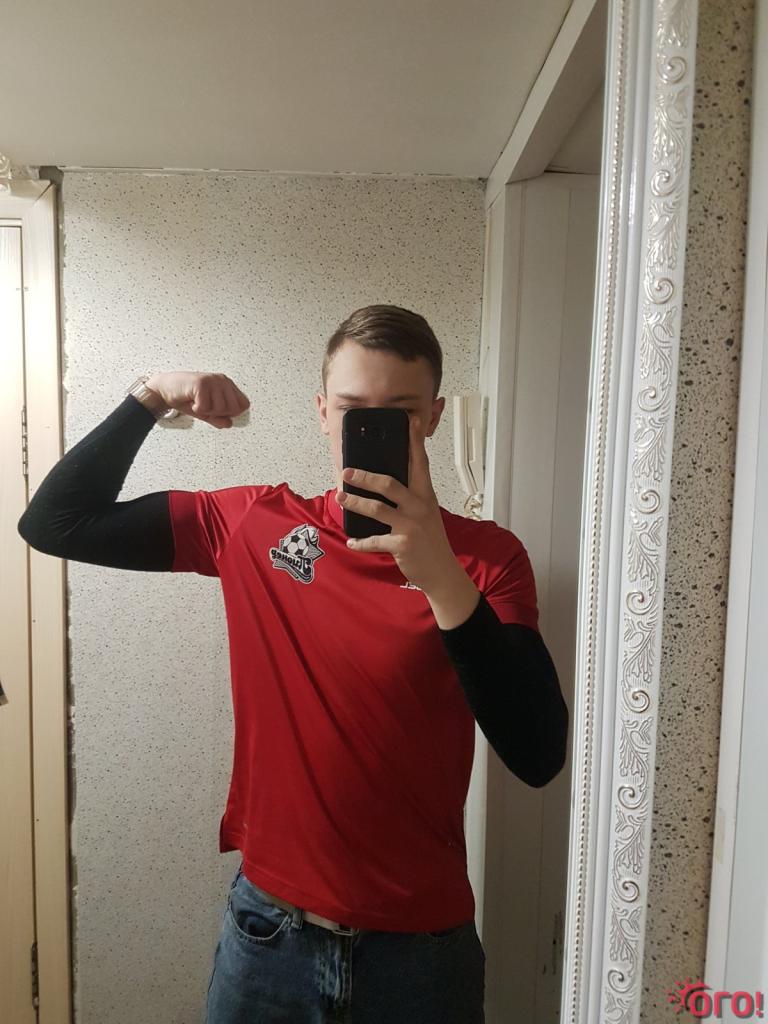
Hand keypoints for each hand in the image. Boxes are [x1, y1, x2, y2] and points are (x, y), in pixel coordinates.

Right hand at [145, 371, 249, 428]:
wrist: (165, 389)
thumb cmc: (186, 397)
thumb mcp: (206, 412)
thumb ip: (219, 418)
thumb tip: (229, 424)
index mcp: (227, 385)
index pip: (244, 404)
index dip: (231, 413)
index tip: (217, 410)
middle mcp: (222, 380)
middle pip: (234, 409)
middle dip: (218, 413)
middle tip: (205, 407)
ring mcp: (212, 380)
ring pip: (220, 409)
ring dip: (206, 411)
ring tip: (198, 403)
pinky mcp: (201, 383)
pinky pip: (205, 408)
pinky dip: (197, 410)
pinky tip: (192, 401)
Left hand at [336, 415, 475, 607]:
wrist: (442, 572)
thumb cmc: (430, 540)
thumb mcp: (425, 514)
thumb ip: (410, 499)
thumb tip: (383, 485)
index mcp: (425, 496)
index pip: (420, 463)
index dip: (414, 442)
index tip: (409, 421)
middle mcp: (419, 507)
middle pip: (389, 484)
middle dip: (365, 477)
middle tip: (347, 472)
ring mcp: (411, 526)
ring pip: (377, 509)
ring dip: (356, 503)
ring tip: (341, 498)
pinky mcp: (402, 545)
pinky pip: (374, 541)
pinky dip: (361, 542)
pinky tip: (352, 541)